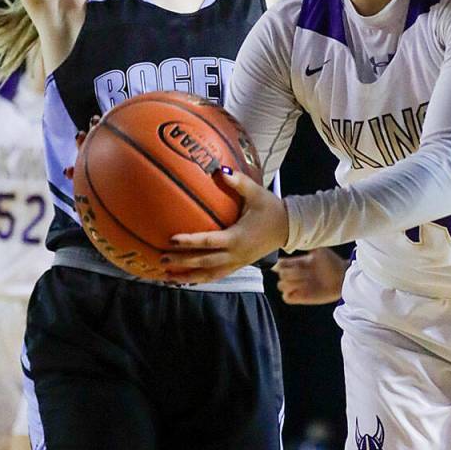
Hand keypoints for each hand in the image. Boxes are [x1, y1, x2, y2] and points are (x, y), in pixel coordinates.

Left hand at [165, 170, 288, 283]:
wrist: (288, 227)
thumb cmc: (271, 208)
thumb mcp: (256, 193)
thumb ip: (238, 182)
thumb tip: (220, 170)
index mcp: (237, 238)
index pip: (208, 242)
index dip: (190, 241)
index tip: (172, 239)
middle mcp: (235, 254)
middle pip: (204, 262)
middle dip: (182, 262)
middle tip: (162, 257)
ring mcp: (236, 263)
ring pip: (208, 274)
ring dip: (188, 276)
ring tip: (168, 277)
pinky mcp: (238, 265)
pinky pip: (216, 276)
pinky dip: (200, 279)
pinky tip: (186, 279)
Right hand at [273, 248, 348, 304]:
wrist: (343, 278)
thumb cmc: (333, 263)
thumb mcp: (320, 250)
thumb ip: (308, 244)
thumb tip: (296, 237)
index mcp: (299, 262)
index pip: (281, 263)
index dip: (282, 263)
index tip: (291, 263)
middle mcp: (297, 274)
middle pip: (280, 274)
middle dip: (289, 272)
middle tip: (303, 271)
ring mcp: (299, 286)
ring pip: (281, 286)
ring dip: (290, 283)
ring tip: (304, 281)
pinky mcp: (302, 298)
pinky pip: (287, 298)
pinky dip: (290, 294)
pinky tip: (302, 290)